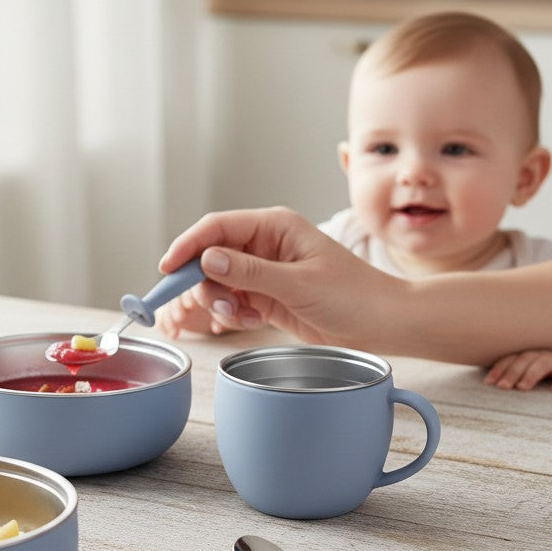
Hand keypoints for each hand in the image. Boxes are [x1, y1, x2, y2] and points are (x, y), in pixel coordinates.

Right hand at [158, 206, 398, 348]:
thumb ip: (249, 272)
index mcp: (275, 226)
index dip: (188, 245)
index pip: (217, 227)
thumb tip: (207, 259)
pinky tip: (254, 319)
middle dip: (205, 281)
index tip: (168, 268)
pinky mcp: (264, 294)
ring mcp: (263, 270)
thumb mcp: (299, 283)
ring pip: (216, 281)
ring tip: (242, 314)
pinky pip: (231, 299)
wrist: (383, 324)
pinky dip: (233, 313)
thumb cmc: (354, 295)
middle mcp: (264, 244)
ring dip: (220, 300)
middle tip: (215, 304)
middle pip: (210, 255)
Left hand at [483, 350, 551, 390]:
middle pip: (523, 360)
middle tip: (502, 386)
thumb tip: (490, 383)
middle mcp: (539, 353)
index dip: (498, 369)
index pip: (509, 359)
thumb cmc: (540, 369)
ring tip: (521, 387)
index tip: (488, 382)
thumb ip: (513, 373)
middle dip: (511, 373)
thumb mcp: (526, 368)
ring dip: (530, 375)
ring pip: (541, 364)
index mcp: (526, 354)